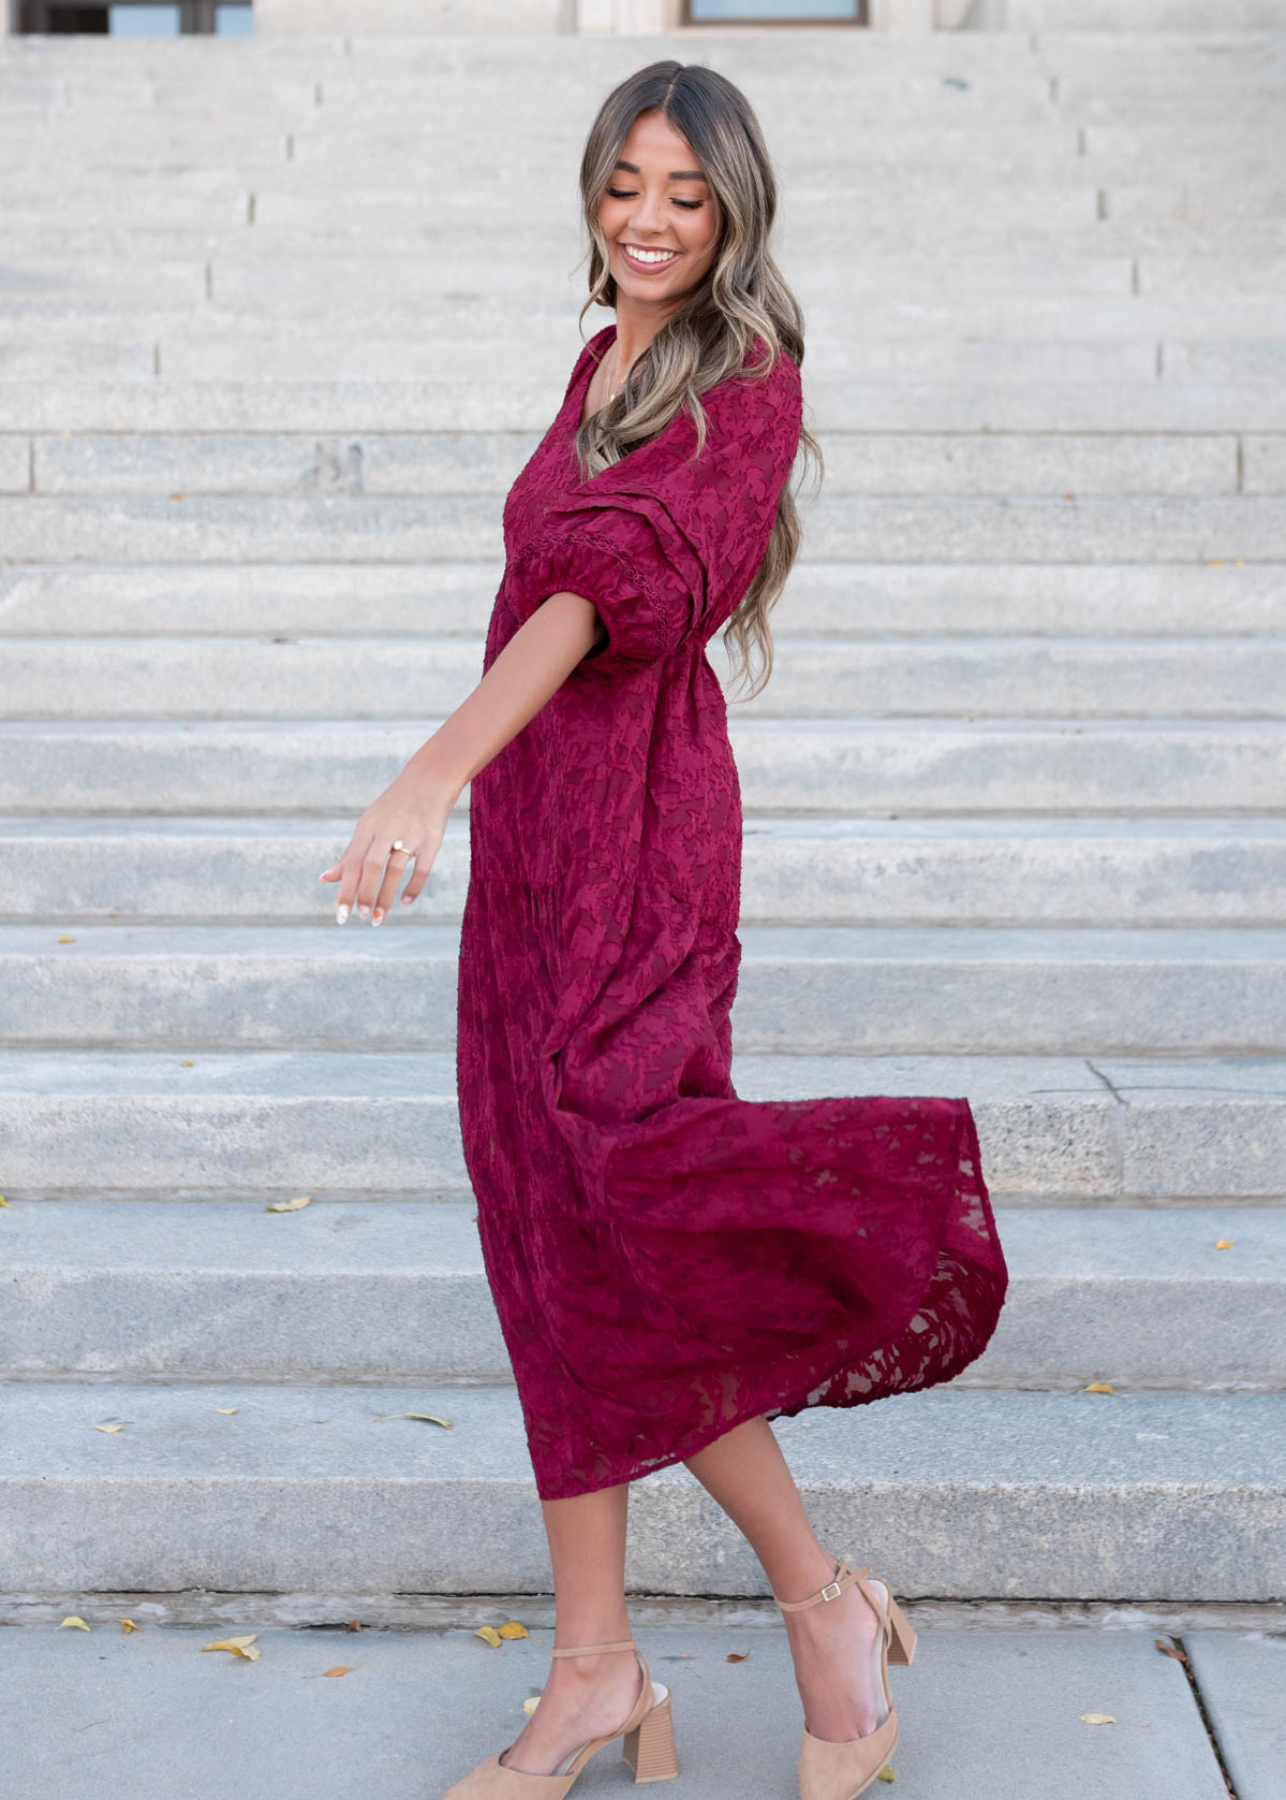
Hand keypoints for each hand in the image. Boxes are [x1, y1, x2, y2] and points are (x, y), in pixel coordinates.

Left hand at [318, 758, 457, 924]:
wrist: (429, 780)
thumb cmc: (393, 808)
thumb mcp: (368, 826)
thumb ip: (349, 854)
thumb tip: (324, 879)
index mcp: (367, 827)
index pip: (352, 863)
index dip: (345, 890)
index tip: (341, 916)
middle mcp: (386, 829)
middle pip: (370, 866)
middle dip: (365, 894)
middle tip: (362, 917)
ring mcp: (410, 834)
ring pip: (394, 869)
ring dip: (385, 895)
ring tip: (379, 917)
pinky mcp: (431, 839)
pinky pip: (422, 867)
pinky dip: (413, 886)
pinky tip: (406, 902)